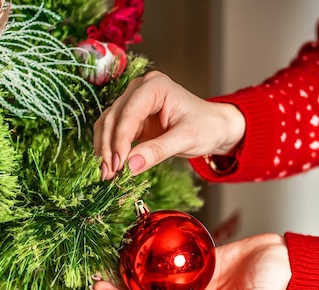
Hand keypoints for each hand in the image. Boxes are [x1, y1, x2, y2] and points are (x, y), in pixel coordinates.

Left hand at [91, 233, 290, 289]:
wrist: (283, 258)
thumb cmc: (273, 284)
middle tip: (96, 280)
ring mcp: (192, 283)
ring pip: (154, 284)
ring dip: (131, 278)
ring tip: (108, 266)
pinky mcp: (196, 264)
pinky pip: (168, 263)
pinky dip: (151, 260)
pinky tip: (136, 250)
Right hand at [93, 71, 245, 179]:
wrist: (214, 127)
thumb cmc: (206, 127)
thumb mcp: (185, 140)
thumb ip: (157, 151)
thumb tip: (130, 167)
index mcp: (156, 86)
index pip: (129, 112)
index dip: (120, 140)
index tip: (118, 165)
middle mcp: (140, 89)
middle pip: (113, 117)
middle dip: (109, 147)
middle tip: (108, 174)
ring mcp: (133, 102)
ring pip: (108, 125)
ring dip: (104, 150)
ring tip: (107, 174)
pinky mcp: (132, 118)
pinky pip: (114, 133)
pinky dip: (110, 150)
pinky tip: (111, 168)